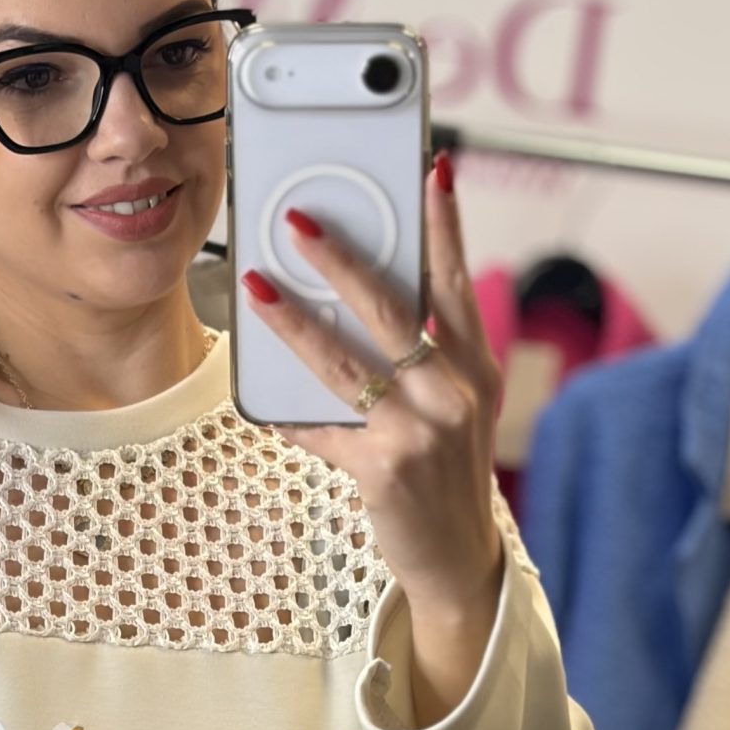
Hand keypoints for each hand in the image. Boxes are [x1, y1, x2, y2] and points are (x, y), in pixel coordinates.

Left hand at [240, 151, 506, 673]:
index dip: (444, 225)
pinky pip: (322, 431)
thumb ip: (420, 361)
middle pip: (390, 310)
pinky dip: (291, 417)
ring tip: (258, 286)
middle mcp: (453, 394)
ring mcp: (420, 433)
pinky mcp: (384, 471)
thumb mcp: (452, 410)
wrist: (457, 560)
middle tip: (300, 222)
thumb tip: (353, 309)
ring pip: (344, 363)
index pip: (454, 283)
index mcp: (472, 369)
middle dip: (342, 260)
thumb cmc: (445, 474)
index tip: (431, 169)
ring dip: (294, 322)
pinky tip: (260, 402)